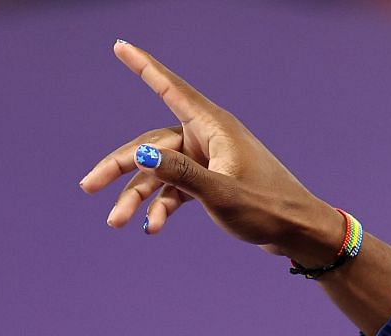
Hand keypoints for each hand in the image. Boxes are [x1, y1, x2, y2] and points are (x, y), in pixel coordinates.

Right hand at [77, 40, 343, 261]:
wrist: (301, 234)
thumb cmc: (270, 210)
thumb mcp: (222, 194)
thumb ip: (181, 174)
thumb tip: (142, 155)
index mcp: (215, 128)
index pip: (172, 90)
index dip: (145, 68)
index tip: (121, 46)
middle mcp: (210, 138)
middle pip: (152, 143)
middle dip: (120, 166)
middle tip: (89, 185)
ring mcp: (211, 160)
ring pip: (161, 170)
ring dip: (139, 195)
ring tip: (116, 222)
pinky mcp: (213, 181)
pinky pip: (177, 188)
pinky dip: (163, 205)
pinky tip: (152, 228)